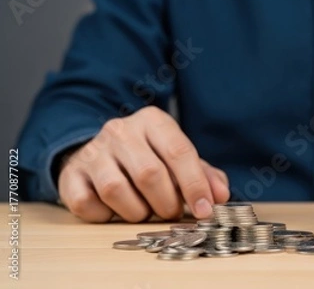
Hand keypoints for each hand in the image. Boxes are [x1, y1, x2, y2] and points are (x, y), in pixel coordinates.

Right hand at [58, 106, 229, 222]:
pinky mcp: (70, 174)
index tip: (205, 210)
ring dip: (137, 211)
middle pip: (149, 174)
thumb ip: (204, 175)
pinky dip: (105, 216)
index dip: (195, 185)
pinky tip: (115, 210)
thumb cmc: (149, 158)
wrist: (100, 152)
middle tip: (172, 212)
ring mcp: (92, 152)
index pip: (179, 152)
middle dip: (167, 203)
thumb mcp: (179, 159)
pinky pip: (87, 204)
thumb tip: (220, 196)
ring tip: (145, 210)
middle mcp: (120, 131)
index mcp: (153, 121)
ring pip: (116, 190)